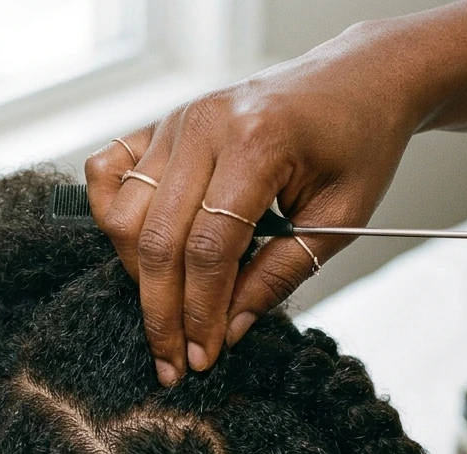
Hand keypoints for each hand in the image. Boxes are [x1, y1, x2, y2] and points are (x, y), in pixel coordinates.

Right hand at [84, 24, 418, 385]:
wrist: (358, 80)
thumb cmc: (356, 145)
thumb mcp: (338, 219)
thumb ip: (279, 275)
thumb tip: (228, 329)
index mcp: (258, 142)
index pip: (209, 247)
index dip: (201, 312)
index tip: (204, 356)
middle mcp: (205, 126)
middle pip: (157, 239)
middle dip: (162, 311)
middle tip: (173, 361)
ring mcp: (176, 121)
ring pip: (124, 213)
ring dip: (136, 274)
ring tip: (166, 310)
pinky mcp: (161, 123)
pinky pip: (108, 172)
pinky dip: (109, 215)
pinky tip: (136, 251)